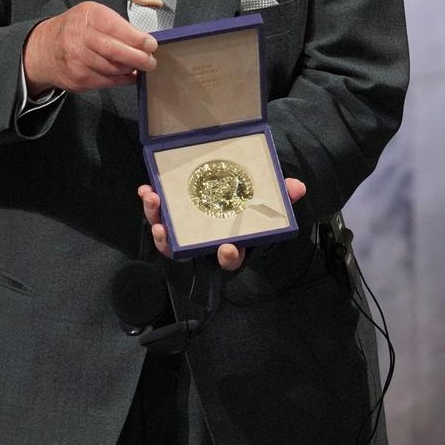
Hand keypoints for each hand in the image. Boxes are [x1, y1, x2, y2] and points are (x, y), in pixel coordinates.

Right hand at [24, 2, 156, 94]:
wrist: (45, 49)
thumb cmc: (76, 29)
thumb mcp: (93, 15)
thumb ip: (117, 26)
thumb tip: (144, 41)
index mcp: (88, 16)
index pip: (115, 27)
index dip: (137, 38)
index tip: (151, 45)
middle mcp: (80, 37)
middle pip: (114, 51)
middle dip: (138, 58)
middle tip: (151, 62)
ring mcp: (77, 60)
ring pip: (113, 69)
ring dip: (130, 69)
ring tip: (138, 66)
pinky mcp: (78, 79)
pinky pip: (107, 82)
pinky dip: (121, 79)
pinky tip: (127, 74)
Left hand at [139, 178, 307, 271]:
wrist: (227, 187)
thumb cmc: (247, 202)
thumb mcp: (266, 199)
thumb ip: (280, 195)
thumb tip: (297, 187)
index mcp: (230, 242)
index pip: (231, 258)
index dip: (229, 257)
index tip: (227, 249)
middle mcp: (204, 241)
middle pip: (186, 249)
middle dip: (171, 242)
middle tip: (164, 229)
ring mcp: (185, 231)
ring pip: (167, 234)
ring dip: (155, 219)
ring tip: (152, 201)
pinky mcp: (173, 218)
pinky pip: (159, 216)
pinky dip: (151, 205)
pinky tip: (146, 190)